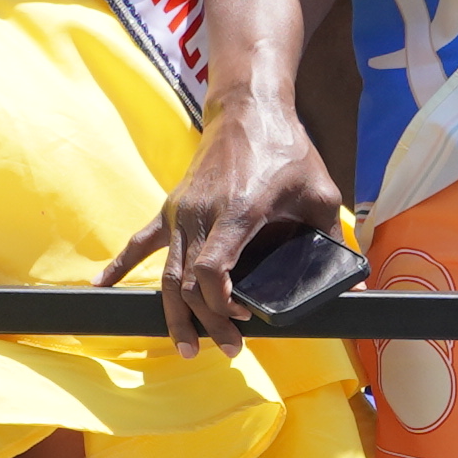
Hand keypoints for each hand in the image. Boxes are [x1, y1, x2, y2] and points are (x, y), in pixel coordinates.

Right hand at [109, 94, 349, 355]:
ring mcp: (182, 211)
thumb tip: (356, 286)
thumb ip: (333, 240)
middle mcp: (202, 214)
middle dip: (206, 322)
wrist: (249, 108)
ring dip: (174, 315)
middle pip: (189, 282)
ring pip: (167, 274)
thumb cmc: (287, 149)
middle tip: (230, 350)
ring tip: (188, 348)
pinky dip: (120, 266)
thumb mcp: (320, 193)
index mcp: (237, 211)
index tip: (243, 319)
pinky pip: (140, 241)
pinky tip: (102, 288)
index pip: (213, 270)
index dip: (223, 304)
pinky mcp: (172, 206)